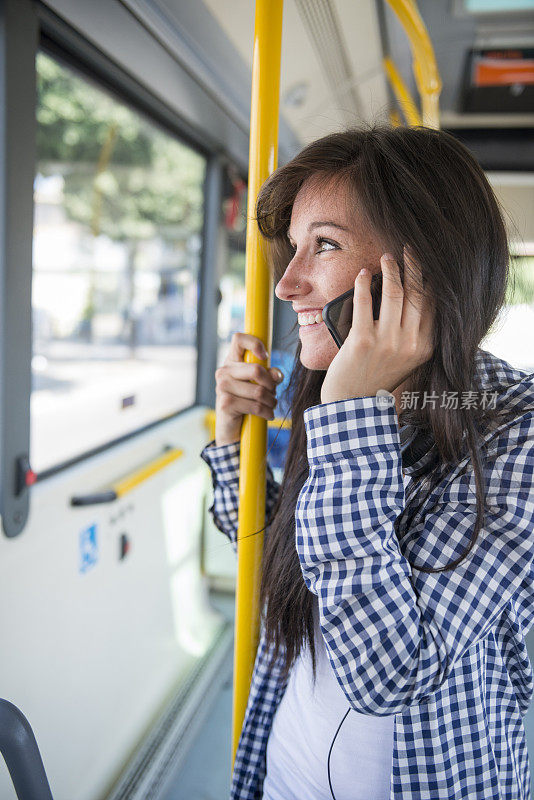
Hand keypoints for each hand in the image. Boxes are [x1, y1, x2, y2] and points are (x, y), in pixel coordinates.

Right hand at [215, 332, 283, 445]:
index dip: (255, 343)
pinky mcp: (226, 404)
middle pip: (256, 370)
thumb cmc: (248, 401)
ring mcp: (222, 387)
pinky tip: (268, 414)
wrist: (232, 427)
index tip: (265, 357)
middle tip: (274, 393)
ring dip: (271, 401)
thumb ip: (270, 375)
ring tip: (271, 405)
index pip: (238, 339)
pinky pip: (255, 406)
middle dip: (271, 384)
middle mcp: (223, 372)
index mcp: (231, 361)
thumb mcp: (261, 384)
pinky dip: (267, 412)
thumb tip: (276, 375)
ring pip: (258, 391)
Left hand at [320, 246, 434, 404]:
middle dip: (413, 267)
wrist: (352, 404)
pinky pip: (363, 303)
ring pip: (394, 293)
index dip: (428, 280)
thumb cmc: (376, 380)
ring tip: (387, 257)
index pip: (432, 305)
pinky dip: (363, 283)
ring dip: (391, 269)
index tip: (425, 264)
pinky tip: (363, 273)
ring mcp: (386, 342)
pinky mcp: (361, 340)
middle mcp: (408, 344)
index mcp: (423, 348)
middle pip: (416, 294)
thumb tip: (414, 298)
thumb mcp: (406, 362)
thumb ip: (414, 336)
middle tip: (409, 250)